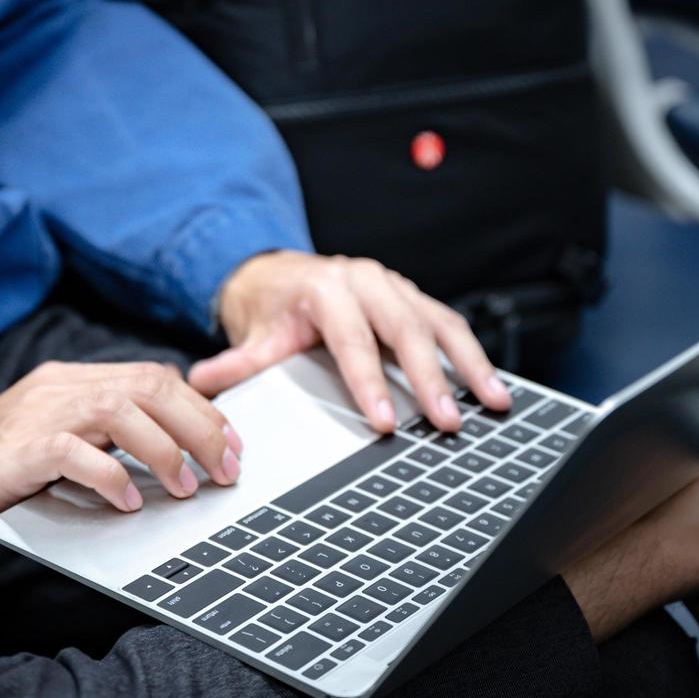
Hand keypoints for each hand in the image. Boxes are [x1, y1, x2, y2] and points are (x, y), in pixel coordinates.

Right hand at [0, 361, 243, 556]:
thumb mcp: (50, 447)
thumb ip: (98, 441)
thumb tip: (168, 460)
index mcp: (67, 383)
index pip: (152, 378)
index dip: (200, 410)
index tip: (231, 447)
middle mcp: (56, 388)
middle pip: (150, 385)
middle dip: (200, 426)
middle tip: (224, 469)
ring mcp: (35, 415)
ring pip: (122, 409)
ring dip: (166, 450)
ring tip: (185, 488)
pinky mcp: (15, 451)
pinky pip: (77, 453)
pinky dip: (111, 476)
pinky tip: (127, 502)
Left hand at [189, 251, 510, 432]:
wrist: (283, 275)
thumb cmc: (274, 307)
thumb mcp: (254, 334)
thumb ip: (236, 362)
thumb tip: (204, 380)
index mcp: (327, 288)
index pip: (354, 341)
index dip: (371, 383)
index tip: (388, 421)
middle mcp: (366, 281)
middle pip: (407, 330)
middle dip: (431, 378)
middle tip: (447, 422)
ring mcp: (395, 287)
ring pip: (440, 324)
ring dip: (470, 365)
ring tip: (494, 404)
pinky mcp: (414, 298)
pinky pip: (449, 324)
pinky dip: (473, 355)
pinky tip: (492, 387)